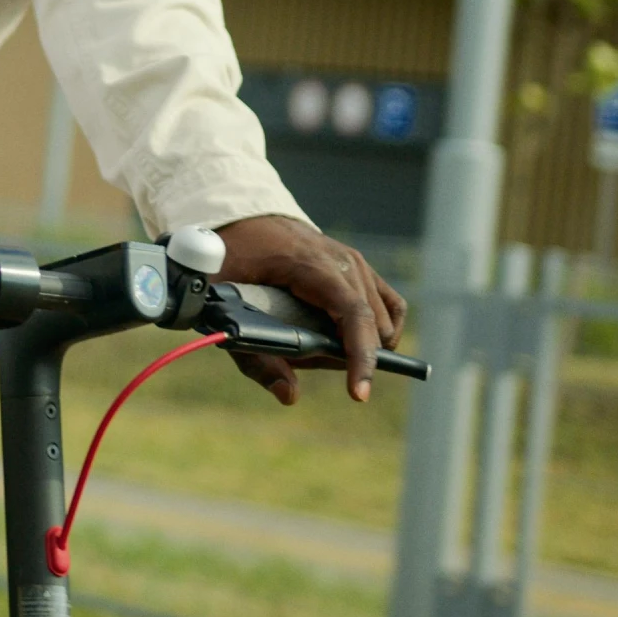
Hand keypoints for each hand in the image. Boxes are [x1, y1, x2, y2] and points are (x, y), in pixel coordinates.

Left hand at [213, 216, 406, 406]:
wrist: (247, 221)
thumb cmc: (233, 261)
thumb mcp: (226, 307)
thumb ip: (255, 355)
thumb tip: (290, 395)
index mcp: (310, 264)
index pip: (352, 313)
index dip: (360, 356)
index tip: (359, 394)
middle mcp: (343, 261)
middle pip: (370, 327)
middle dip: (344, 357)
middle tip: (299, 354)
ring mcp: (356, 263)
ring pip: (383, 324)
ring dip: (357, 346)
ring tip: (312, 340)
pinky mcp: (362, 269)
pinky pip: (391, 308)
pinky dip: (378, 332)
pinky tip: (350, 340)